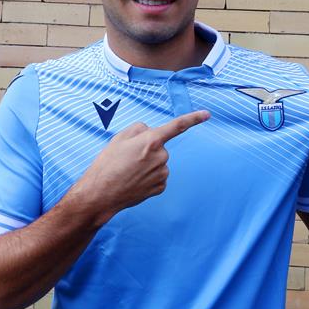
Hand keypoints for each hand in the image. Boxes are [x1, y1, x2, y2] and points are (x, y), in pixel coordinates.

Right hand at [76, 110, 210, 221]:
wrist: (101, 194)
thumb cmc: (107, 164)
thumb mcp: (119, 138)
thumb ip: (139, 129)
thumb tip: (150, 133)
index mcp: (151, 140)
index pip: (177, 126)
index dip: (193, 118)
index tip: (207, 114)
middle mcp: (161, 156)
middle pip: (159, 146)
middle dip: (147, 148)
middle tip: (127, 158)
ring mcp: (162, 173)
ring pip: (158, 161)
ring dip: (147, 163)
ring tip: (128, 171)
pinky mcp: (161, 186)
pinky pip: (158, 175)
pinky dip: (148, 177)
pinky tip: (134, 180)